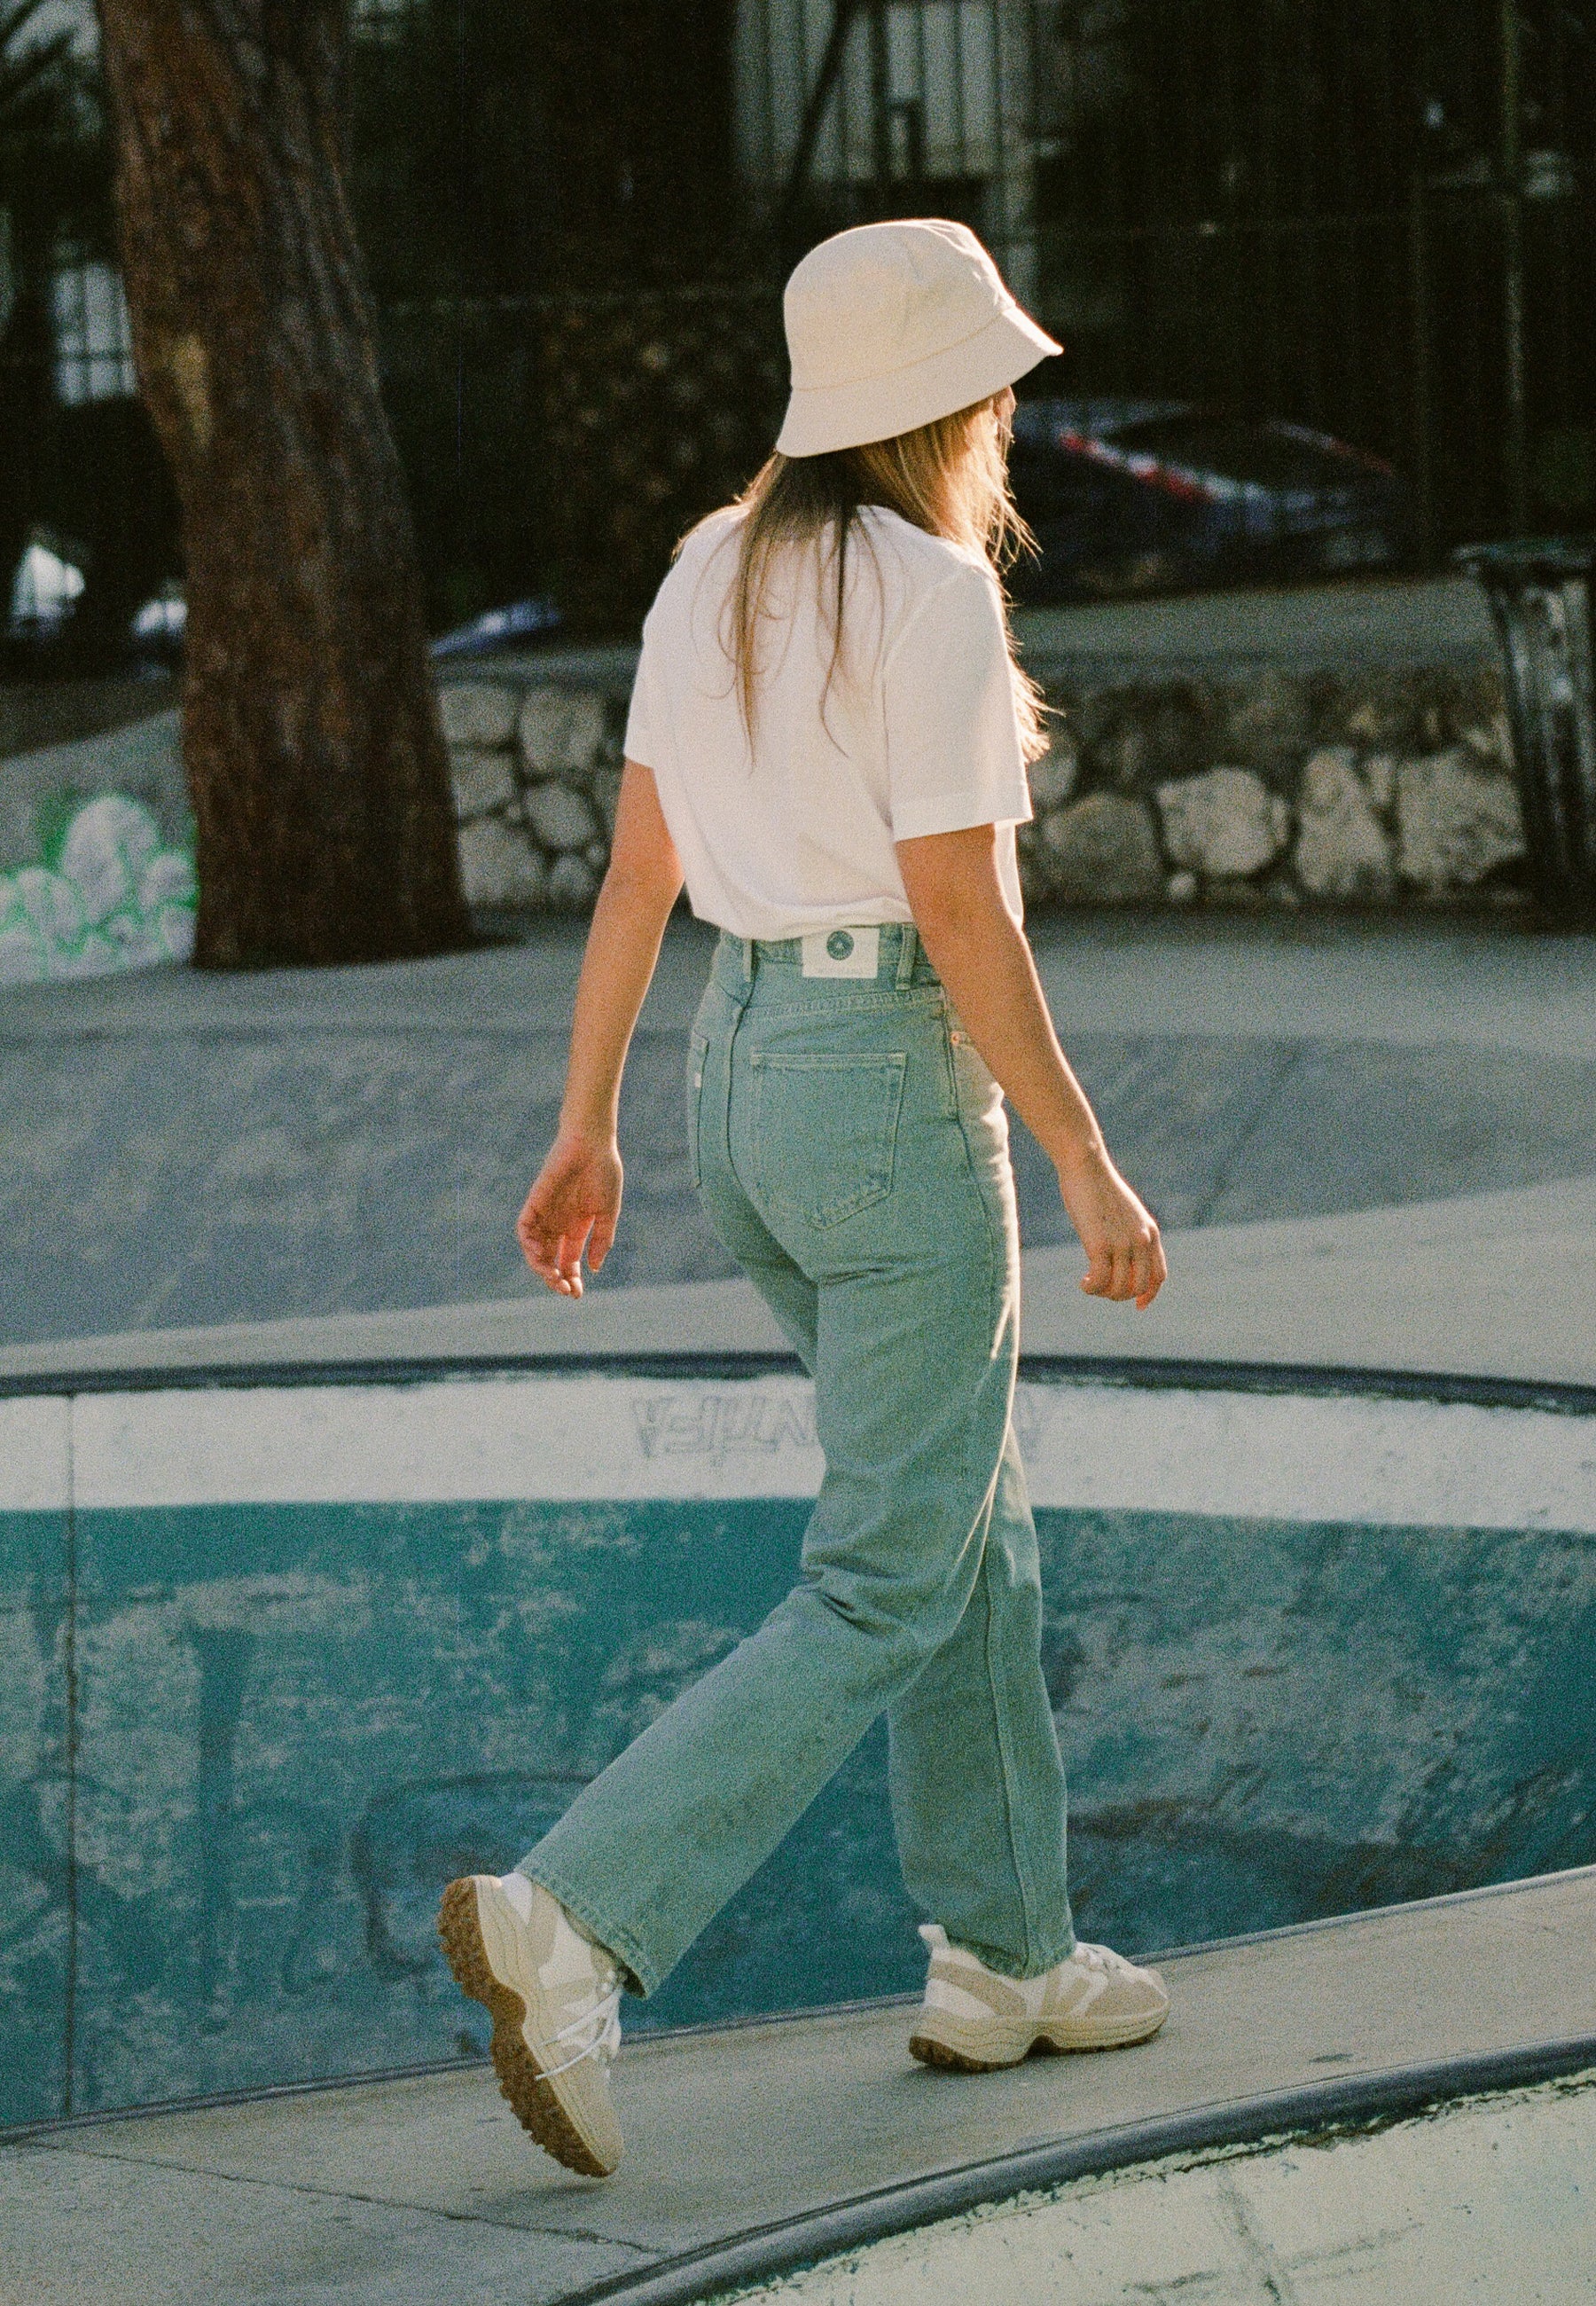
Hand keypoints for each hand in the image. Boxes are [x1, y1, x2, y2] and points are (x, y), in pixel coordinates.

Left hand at [516, 1132, 621, 1296]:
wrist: (592, 1143)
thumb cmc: (603, 1172)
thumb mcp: (607, 1212)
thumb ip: (601, 1239)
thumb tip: (593, 1268)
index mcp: (577, 1227)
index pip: (568, 1260)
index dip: (571, 1278)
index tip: (577, 1294)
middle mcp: (558, 1223)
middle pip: (551, 1259)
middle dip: (556, 1278)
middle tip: (566, 1290)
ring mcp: (546, 1213)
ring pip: (535, 1248)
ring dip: (541, 1267)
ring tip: (553, 1277)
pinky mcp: (535, 1201)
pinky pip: (524, 1227)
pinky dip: (527, 1243)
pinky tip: (538, 1255)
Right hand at [1057, 1144, 1166, 1308]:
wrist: (1086, 1167)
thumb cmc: (1099, 1188)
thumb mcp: (1125, 1212)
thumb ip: (1129, 1233)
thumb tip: (1121, 1258)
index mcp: (1150, 1233)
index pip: (1159, 1275)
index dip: (1149, 1295)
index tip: (1137, 1305)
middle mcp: (1141, 1240)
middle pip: (1139, 1286)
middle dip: (1120, 1295)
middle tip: (1102, 1290)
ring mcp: (1122, 1243)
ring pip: (1119, 1288)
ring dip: (1103, 1293)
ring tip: (1090, 1285)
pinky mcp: (1100, 1245)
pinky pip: (1099, 1281)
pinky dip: (1091, 1288)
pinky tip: (1082, 1284)